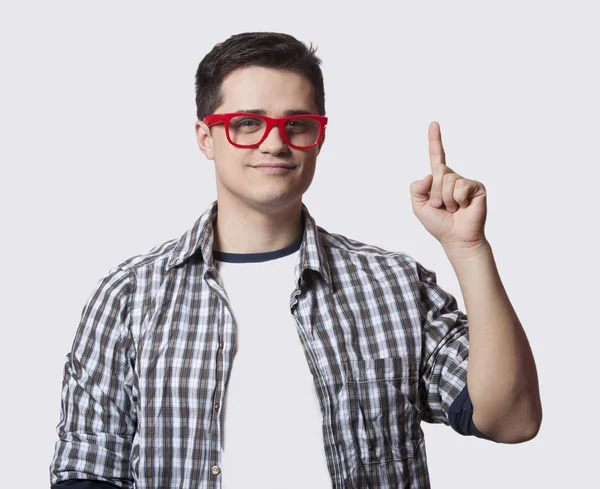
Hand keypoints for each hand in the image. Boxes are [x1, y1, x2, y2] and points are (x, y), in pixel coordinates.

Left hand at [409, 121, 487, 252]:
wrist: (456, 238)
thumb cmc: (438, 224)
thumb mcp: (418, 207)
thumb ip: (416, 189)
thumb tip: (430, 174)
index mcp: (438, 180)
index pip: (436, 156)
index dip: (435, 140)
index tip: (433, 123)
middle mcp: (452, 177)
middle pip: (438, 172)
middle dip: (435, 192)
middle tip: (441, 207)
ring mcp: (465, 182)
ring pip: (448, 180)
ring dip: (446, 199)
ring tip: (453, 209)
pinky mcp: (477, 187)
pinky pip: (461, 186)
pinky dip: (458, 200)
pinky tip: (463, 207)